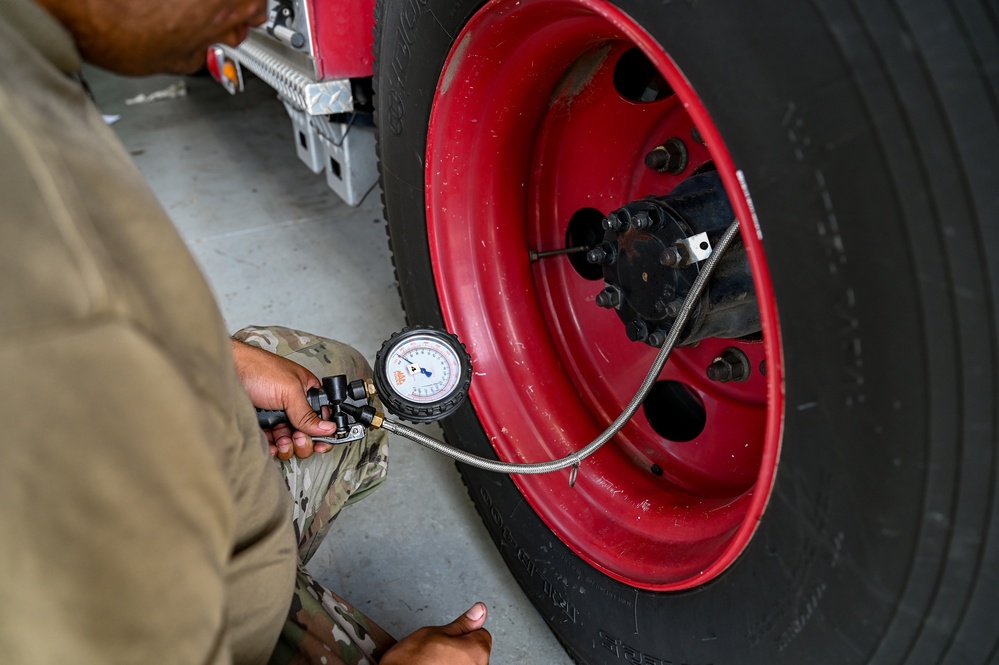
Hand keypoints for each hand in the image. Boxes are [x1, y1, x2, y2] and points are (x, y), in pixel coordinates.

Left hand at [230, 339, 335, 458]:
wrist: (226, 371)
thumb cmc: (257, 368)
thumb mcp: (289, 391)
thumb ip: (308, 413)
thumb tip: (329, 428)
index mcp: (306, 392)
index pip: (323, 417)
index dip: (324, 432)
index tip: (321, 442)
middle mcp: (293, 405)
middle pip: (308, 433)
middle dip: (304, 441)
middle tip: (298, 438)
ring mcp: (277, 416)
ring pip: (290, 441)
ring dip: (288, 446)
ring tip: (282, 441)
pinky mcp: (262, 425)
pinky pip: (273, 444)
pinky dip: (273, 449)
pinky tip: (271, 446)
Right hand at [380, 603, 491, 664]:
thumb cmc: (412, 661)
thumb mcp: (436, 632)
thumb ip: (462, 623)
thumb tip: (479, 610)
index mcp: (477, 651)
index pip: (481, 633)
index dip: (462, 632)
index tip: (449, 636)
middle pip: (474, 651)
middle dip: (459, 648)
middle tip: (439, 649)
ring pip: (465, 663)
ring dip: (453, 662)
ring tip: (434, 662)